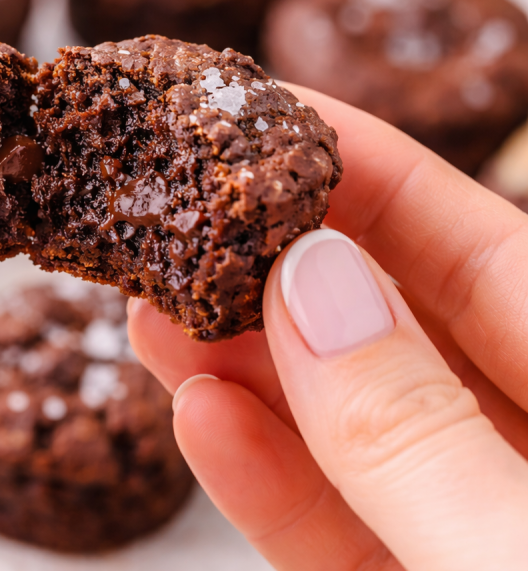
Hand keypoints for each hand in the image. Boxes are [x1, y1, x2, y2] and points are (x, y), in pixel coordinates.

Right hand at [129, 85, 527, 570]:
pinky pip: (333, 526)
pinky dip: (261, 477)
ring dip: (242, 371)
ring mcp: (470, 530)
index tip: (266, 118)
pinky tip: (197, 419)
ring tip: (154, 313)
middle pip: (398, 329)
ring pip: (346, 430)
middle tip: (179, 216)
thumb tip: (311, 282)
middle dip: (280, 273)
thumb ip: (414, 431)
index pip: (486, 252)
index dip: (375, 173)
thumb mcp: (522, 551)